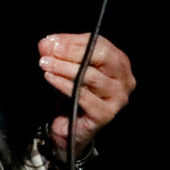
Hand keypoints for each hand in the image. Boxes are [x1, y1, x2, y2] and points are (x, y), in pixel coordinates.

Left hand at [38, 34, 135, 156]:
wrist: (69, 128)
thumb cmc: (71, 95)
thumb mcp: (64, 68)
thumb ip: (58, 53)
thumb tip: (47, 42)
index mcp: (119, 63)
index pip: (100, 44)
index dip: (74, 42)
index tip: (51, 42)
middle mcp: (125, 79)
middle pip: (101, 56)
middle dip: (71, 53)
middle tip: (48, 53)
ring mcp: (118, 98)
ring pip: (91, 76)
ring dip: (64, 68)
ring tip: (45, 65)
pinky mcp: (106, 113)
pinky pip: (83, 95)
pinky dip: (64, 85)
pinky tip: (50, 78)